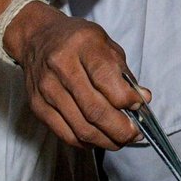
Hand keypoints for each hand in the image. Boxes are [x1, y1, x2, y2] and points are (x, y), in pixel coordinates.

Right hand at [2, 2, 145, 149]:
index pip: (106, 80)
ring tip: (122, 139)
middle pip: (94, 110)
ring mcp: (47, 89)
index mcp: (82, 45)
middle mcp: (61, 67)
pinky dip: (87, 142)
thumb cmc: (78, 41)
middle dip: (120, 128)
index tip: (139, 105)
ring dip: (107, 140)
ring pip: (81, 127)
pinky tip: (100, 139)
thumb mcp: (106, 44)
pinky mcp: (38, 107)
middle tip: (135, 134)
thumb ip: (124, 72)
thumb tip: (142, 99)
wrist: (38, 38)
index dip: (127, 99)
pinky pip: (66, 134)